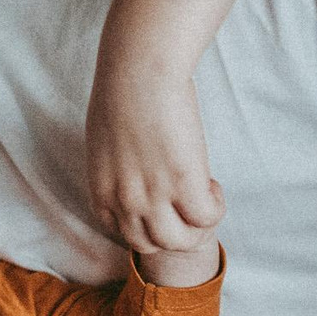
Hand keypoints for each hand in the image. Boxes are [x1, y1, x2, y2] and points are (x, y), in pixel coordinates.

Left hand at [86, 60, 224, 257]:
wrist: (137, 71)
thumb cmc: (122, 93)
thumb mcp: (107, 142)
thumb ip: (120, 169)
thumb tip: (141, 173)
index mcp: (101, 190)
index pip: (124, 234)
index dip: (149, 225)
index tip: (163, 206)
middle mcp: (124, 200)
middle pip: (152, 244)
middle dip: (174, 230)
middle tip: (186, 203)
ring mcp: (153, 196)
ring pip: (180, 241)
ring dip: (196, 226)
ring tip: (202, 194)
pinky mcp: (184, 184)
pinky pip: (206, 218)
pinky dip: (214, 207)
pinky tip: (212, 184)